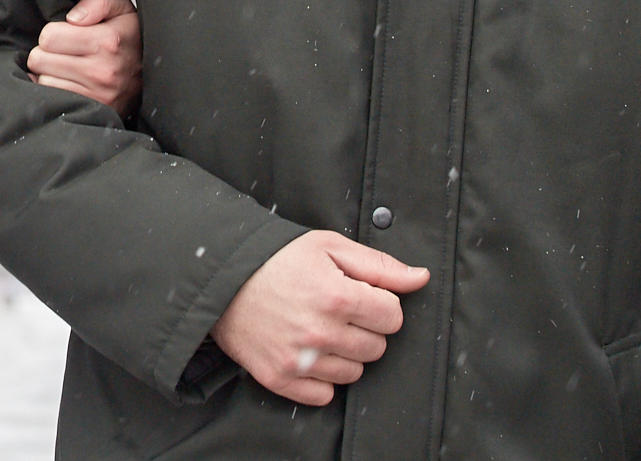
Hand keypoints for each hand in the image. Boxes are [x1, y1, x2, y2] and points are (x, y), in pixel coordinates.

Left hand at [28, 0, 141, 113]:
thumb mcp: (121, 8)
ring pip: (44, 80)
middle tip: (63, 52)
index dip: (52, 32)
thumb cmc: (130, 36)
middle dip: (46, 52)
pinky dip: (57, 89)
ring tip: (68, 67)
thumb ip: (98, 2)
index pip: (49, 36)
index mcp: (108, 41)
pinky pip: (54, 98)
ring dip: (50, 73)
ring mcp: (98, 94)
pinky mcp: (94, 109)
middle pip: (39, 59)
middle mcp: (102, 70)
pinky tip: (70, 82)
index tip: (64, 35)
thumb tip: (73, 18)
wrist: (154, 75)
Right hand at [211, 231, 429, 404]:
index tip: (359, 296)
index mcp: (337, 296)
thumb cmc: (277, 258)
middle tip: (336, 310)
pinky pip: (325, 394)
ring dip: (344, 353)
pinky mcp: (280, 378)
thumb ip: (379, 266)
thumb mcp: (329, 246)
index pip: (393, 318)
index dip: (380, 304)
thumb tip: (420, 278)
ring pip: (354, 373)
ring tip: (319, 328)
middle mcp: (320, 332)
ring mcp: (299, 360)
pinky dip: (321, 377)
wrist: (220, 277)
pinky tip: (307, 350)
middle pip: (376, 348)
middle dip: (364, 328)